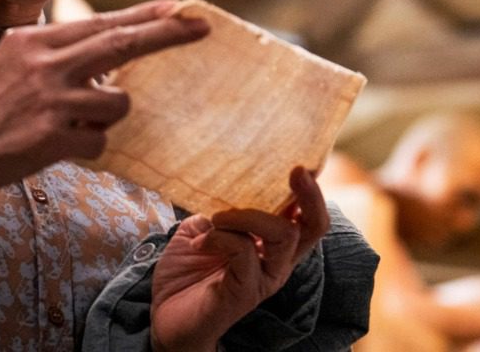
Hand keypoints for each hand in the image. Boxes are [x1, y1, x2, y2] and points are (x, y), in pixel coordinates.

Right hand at [0, 0, 207, 203]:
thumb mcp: (12, 60)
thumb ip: (58, 52)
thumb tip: (111, 51)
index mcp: (36, 41)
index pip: (103, 23)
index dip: (145, 15)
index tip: (179, 7)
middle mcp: (45, 64)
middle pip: (122, 44)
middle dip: (167, 35)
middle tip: (201, 27)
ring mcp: (50, 101)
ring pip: (117, 102)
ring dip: (106, 114)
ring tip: (69, 121)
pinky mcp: (51, 139)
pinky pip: (99, 140)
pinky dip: (88, 144)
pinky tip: (55, 144)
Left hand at [151, 167, 329, 351]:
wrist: (165, 316)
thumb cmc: (187, 272)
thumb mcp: (204, 227)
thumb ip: (222, 208)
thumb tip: (229, 184)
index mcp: (272, 245)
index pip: (307, 216)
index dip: (312, 190)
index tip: (303, 163)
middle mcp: (277, 262)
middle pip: (314, 227)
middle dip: (310, 195)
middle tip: (296, 171)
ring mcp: (265, 278)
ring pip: (284, 234)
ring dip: (248, 215)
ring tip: (219, 217)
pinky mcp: (246, 292)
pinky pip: (246, 251)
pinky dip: (222, 235)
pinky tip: (202, 241)